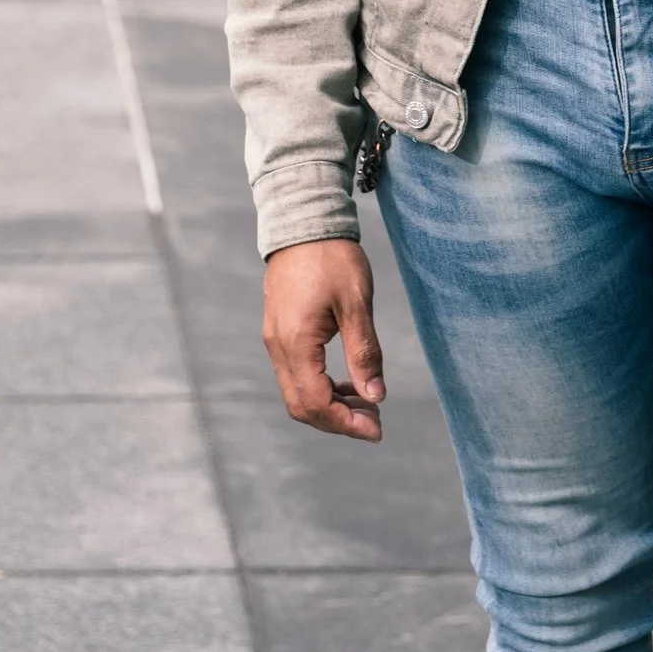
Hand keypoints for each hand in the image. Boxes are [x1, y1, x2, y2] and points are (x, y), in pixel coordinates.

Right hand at [262, 238, 385, 441]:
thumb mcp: (357, 304)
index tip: (377, 429)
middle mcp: (278, 347)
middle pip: (302, 405)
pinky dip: (321, 386)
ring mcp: (275, 339)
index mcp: (296, 343)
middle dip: (338, 420)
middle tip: (375, 421)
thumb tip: (376, 396)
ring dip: (330, 405)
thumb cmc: (333, 258)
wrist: (304, 222)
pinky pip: (296, 374)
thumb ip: (364, 352)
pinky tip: (347, 382)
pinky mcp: (279, 331)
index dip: (346, 423)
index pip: (316, 403)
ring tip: (367, 402)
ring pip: (297, 392)